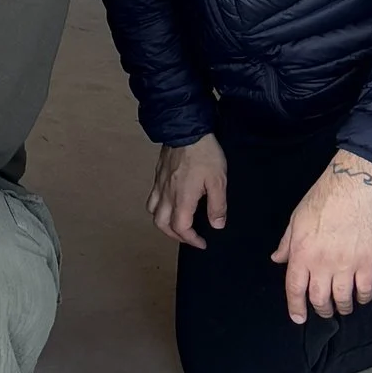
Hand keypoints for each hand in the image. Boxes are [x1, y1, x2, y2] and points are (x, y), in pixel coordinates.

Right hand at [148, 133, 228, 249]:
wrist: (186, 129)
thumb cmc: (204, 154)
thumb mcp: (218, 181)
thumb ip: (217, 205)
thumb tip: (216, 225)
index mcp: (182, 199)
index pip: (181, 228)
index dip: (191, 240)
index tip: (202, 243)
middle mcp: (167, 195)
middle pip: (161, 224)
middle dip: (175, 236)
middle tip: (190, 237)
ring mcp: (160, 184)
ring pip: (153, 212)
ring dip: (164, 223)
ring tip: (177, 224)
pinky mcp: (158, 175)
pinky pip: (152, 197)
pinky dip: (159, 208)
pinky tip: (171, 203)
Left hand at [275, 156, 371, 323]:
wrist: (353, 187)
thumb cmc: (322, 199)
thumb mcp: (295, 219)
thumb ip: (287, 243)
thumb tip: (278, 259)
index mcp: (301, 253)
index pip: (294, 289)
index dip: (295, 307)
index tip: (298, 319)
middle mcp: (322, 263)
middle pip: (319, 298)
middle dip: (321, 310)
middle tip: (324, 311)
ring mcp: (346, 264)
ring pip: (343, 298)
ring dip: (342, 307)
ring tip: (343, 308)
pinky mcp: (368, 262)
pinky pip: (366, 289)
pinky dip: (363, 298)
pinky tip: (361, 297)